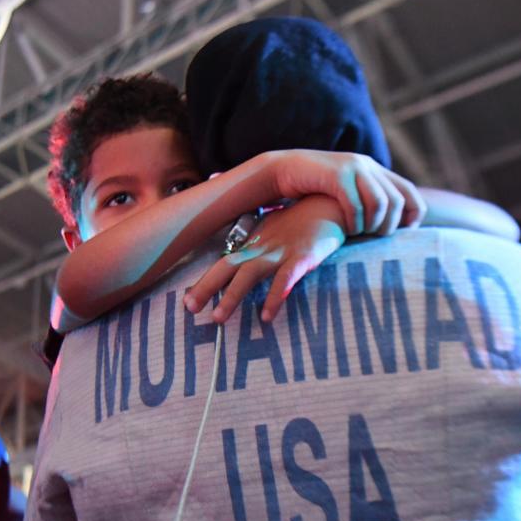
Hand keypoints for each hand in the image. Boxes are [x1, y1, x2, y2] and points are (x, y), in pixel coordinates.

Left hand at [184, 195, 345, 322]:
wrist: (334, 202)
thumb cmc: (302, 218)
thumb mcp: (272, 224)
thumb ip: (251, 234)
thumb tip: (228, 221)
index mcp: (255, 242)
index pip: (223, 262)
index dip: (204, 280)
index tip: (187, 300)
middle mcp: (263, 247)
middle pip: (228, 266)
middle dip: (206, 287)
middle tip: (189, 308)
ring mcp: (282, 251)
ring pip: (250, 273)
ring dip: (232, 296)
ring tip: (218, 318)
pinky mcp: (304, 256)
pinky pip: (286, 277)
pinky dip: (275, 296)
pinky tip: (266, 315)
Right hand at [267, 149, 424, 235]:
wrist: (283, 169)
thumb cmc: (313, 189)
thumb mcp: (345, 193)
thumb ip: (364, 201)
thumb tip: (387, 227)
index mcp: (373, 169)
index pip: (409, 191)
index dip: (413, 215)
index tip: (404, 233)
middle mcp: (367, 165)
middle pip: (396, 201)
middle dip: (388, 225)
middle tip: (374, 238)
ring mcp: (353, 167)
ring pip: (380, 203)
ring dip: (372, 224)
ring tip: (358, 234)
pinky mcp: (336, 174)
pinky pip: (356, 204)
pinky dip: (354, 222)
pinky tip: (347, 229)